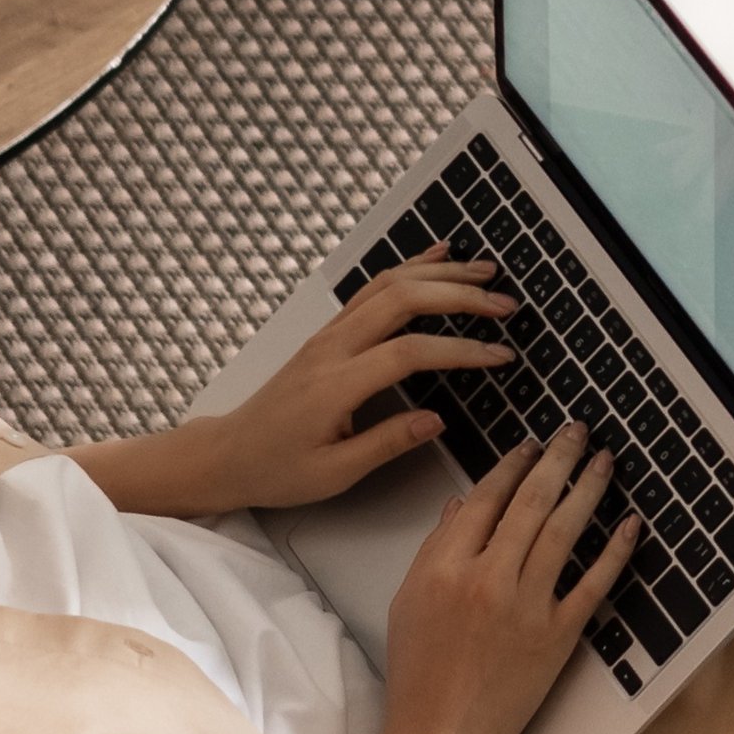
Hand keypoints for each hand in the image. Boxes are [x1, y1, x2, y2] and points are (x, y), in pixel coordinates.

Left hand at [201, 239, 518, 511]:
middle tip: (505, 305)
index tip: (499, 355)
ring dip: (437, 274)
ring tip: (484, 272)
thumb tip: (435, 420)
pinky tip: (434, 260)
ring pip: (385, 285)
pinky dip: (407, 270)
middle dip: (458, 295)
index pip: (408, 352)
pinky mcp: (327, 334)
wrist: (228, 454)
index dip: (459, 350)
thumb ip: (386, 444)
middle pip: (401, 300)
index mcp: (334, 385)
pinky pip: (370, 290)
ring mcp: (327, 335)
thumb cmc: (275, 467)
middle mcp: (330, 349)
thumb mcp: (333, 473)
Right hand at [378, 422, 638, 733]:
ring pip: (564, 532)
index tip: (529, 445)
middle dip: (556, 460)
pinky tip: (629, 524)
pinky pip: (593, 585)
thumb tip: (463, 504)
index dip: (510, 466)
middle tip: (575, 431)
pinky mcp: (559, 637)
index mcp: (446, 565)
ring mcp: (528, 606)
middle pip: (530, 504)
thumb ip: (436, 548)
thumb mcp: (409, 599)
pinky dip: (614, 552)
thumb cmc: (418, 669)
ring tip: (603, 459)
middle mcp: (488, 578)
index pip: (484, 499)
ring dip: (588, 489)